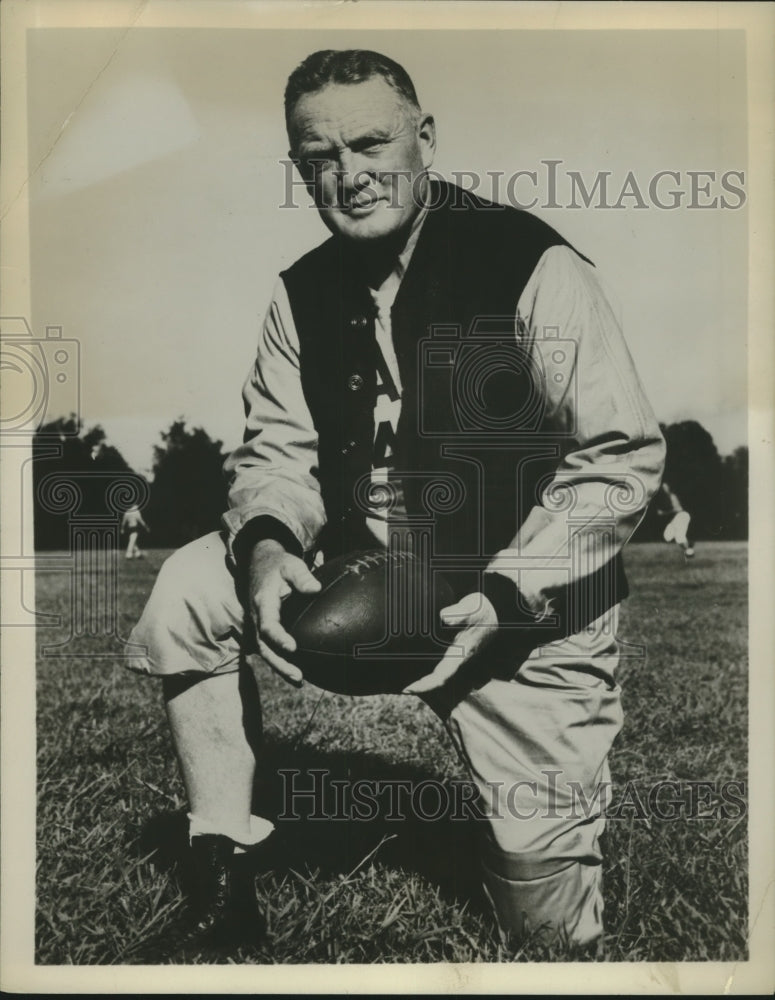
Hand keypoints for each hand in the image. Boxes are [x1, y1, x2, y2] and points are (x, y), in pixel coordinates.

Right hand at [247, 539, 320, 685]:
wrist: (261, 563)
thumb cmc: (280, 565)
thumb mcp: (291, 564)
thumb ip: (302, 576)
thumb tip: (316, 589)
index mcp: (263, 602)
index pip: (268, 624)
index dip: (278, 638)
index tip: (293, 648)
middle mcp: (257, 616)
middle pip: (263, 646)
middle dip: (279, 663)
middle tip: (297, 676)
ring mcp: (257, 624)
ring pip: (264, 650)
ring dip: (280, 666)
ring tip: (299, 680)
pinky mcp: (262, 627)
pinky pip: (268, 647)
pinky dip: (279, 661)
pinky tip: (296, 672)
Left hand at [403, 591, 498, 694]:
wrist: (496, 609)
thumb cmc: (483, 611)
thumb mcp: (470, 610)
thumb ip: (457, 614)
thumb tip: (444, 617)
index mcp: (461, 654)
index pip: (442, 676)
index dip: (426, 685)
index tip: (410, 688)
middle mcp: (459, 657)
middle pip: (438, 677)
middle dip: (422, 685)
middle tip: (404, 688)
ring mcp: (458, 653)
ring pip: (440, 671)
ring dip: (425, 677)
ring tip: (408, 680)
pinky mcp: (456, 647)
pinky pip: (441, 662)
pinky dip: (429, 666)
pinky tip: (419, 662)